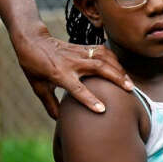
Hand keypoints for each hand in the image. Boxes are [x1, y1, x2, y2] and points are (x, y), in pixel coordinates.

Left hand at [11, 27, 131, 118]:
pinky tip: (121, 67)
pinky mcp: (82, 47)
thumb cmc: (33, 66)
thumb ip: (50, 104)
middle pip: (98, 69)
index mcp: (59, 74)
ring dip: (118, 68)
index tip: (102, 109)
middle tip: (129, 89)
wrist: (32, 41)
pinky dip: (114, 58)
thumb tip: (59, 120)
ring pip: (103, 58)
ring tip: (129, 81)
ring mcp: (78, 53)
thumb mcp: (38, 87)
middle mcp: (71, 63)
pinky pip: (102, 51)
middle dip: (116, 78)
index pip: (77, 89)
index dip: (89, 99)